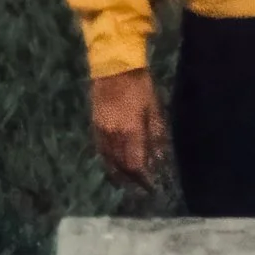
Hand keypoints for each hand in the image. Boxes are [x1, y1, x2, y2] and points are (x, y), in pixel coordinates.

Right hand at [89, 68, 165, 189]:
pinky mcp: (94, 126)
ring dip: (119, 174)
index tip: (151, 186)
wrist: (114, 67)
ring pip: (108, 161)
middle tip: (141, 187)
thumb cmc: (140, 86)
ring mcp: (101, 131)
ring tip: (129, 181)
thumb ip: (156, 134)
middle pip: (121, 166)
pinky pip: (101, 151)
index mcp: (130, 131)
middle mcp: (113, 135)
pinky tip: (115, 165)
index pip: (135, 164)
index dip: (142, 178)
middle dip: (132, 179)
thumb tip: (159, 158)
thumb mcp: (154, 108)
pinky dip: (109, 161)